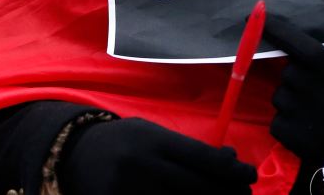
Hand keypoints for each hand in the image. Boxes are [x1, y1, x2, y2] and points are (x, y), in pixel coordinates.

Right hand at [58, 117, 256, 194]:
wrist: (74, 155)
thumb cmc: (124, 142)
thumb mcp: (153, 134)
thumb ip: (188, 149)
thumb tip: (231, 161)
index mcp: (154, 140)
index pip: (204, 159)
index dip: (233, 171)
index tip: (249, 176)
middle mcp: (145, 166)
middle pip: (201, 188)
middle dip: (229, 194)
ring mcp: (133, 192)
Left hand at [263, 14, 323, 191]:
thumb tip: (285, 31)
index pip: (301, 46)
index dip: (278, 30)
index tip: (257, 16)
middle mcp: (322, 94)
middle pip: (288, 74)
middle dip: (294, 79)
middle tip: (316, 90)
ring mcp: (310, 119)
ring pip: (280, 99)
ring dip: (290, 103)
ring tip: (315, 112)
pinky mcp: (300, 142)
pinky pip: (278, 125)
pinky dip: (287, 126)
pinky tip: (308, 130)